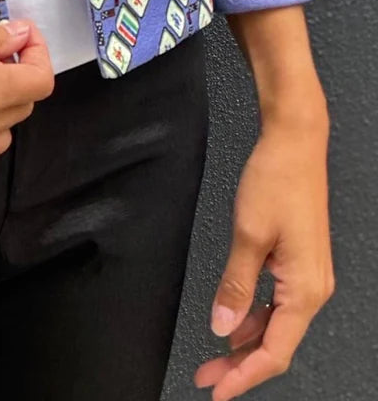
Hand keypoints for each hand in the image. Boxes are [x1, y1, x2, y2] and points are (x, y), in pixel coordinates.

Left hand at [194, 112, 333, 397]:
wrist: (295, 142)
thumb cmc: (277, 179)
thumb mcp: (248, 235)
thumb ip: (235, 285)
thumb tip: (222, 327)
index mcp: (306, 289)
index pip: (275, 351)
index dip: (245, 376)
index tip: (217, 390)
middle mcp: (313, 288)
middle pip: (276, 343)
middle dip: (241, 364)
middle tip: (206, 376)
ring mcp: (307, 275)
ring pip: (276, 324)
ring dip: (246, 341)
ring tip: (214, 355)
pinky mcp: (298, 262)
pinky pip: (277, 302)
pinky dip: (255, 315)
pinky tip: (233, 320)